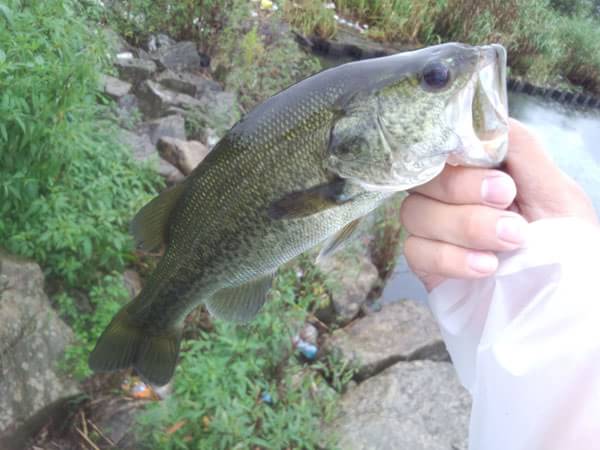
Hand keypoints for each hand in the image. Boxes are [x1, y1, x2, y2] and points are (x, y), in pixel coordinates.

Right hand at [400, 118, 597, 291]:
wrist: (563, 301)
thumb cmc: (565, 244)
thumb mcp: (557, 191)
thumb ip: (522, 150)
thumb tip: (488, 117)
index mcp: (479, 170)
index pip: (444, 147)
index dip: (462, 160)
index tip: (504, 183)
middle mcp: (450, 195)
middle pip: (424, 178)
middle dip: (464, 193)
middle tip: (509, 208)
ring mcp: (435, 229)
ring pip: (415, 213)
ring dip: (463, 227)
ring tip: (509, 242)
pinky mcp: (427, 262)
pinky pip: (416, 250)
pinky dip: (450, 258)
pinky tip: (486, 268)